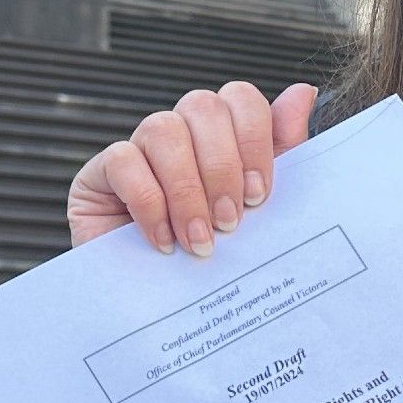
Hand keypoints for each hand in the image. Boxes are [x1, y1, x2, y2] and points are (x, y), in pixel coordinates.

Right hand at [67, 81, 319, 253]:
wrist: (159, 309)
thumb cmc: (214, 256)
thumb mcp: (261, 209)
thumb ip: (283, 151)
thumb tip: (304, 92)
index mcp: (222, 135)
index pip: (240, 99)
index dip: (254, 139)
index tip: (259, 195)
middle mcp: (180, 132)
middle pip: (202, 106)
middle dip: (223, 166)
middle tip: (231, 222)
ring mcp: (137, 148)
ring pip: (163, 129)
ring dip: (188, 190)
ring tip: (200, 241)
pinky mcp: (99, 173)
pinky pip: (123, 160)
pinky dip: (149, 203)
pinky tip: (164, 242)